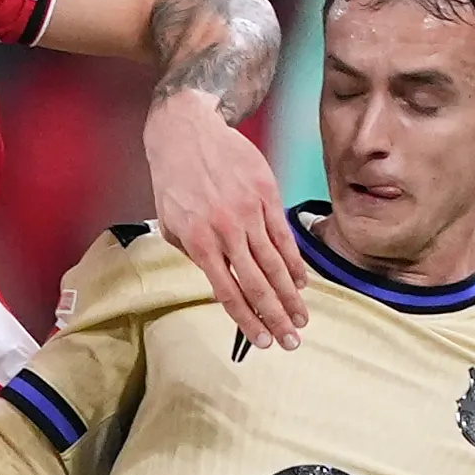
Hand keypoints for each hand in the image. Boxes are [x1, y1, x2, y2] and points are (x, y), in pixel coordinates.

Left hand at [145, 91, 306, 349]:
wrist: (187, 132)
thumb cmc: (174, 180)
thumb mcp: (171, 224)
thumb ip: (195, 254)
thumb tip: (220, 279)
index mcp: (200, 242)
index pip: (228, 292)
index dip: (247, 321)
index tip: (262, 341)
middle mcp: (227, 230)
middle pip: (257, 284)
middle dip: (276, 317)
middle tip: (291, 342)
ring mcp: (250, 211)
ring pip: (276, 263)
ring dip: (291, 296)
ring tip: (302, 320)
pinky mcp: (267, 194)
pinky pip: (284, 235)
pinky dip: (295, 261)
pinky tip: (302, 281)